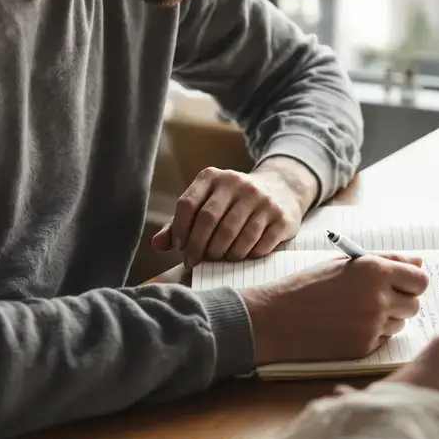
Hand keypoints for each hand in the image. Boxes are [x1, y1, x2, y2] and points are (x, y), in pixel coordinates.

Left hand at [151, 158, 317, 266]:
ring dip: (222, 254)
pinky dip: (247, 255)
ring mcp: (262, 199)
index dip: (179, 230)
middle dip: (197, 246)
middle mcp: (237, 182)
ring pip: (234, 235)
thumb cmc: (233, 203)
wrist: (281, 189)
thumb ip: (180, 223)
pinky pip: (259, 244)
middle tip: (193, 261)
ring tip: (218, 260)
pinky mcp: (281, 216)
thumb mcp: (207, 204)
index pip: (187, 204)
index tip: (180, 248)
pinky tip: (242, 256)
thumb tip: (157, 244)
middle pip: (209, 220)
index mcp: (213, 176)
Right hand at [240, 254, 428, 364]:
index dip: (412, 282)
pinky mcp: (364, 347)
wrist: (276, 318)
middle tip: (377, 300)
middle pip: (414, 304)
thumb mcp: (345, 263)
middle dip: (401, 302)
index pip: (419, 280)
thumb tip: (419, 263)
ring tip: (355, 313)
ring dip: (386, 319)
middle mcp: (378, 297)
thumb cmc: (308, 286)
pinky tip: (346, 327)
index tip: (402, 285)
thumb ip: (386, 260)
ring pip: (400, 323)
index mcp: (374, 269)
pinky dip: (371, 335)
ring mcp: (372, 325)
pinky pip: (382, 340)